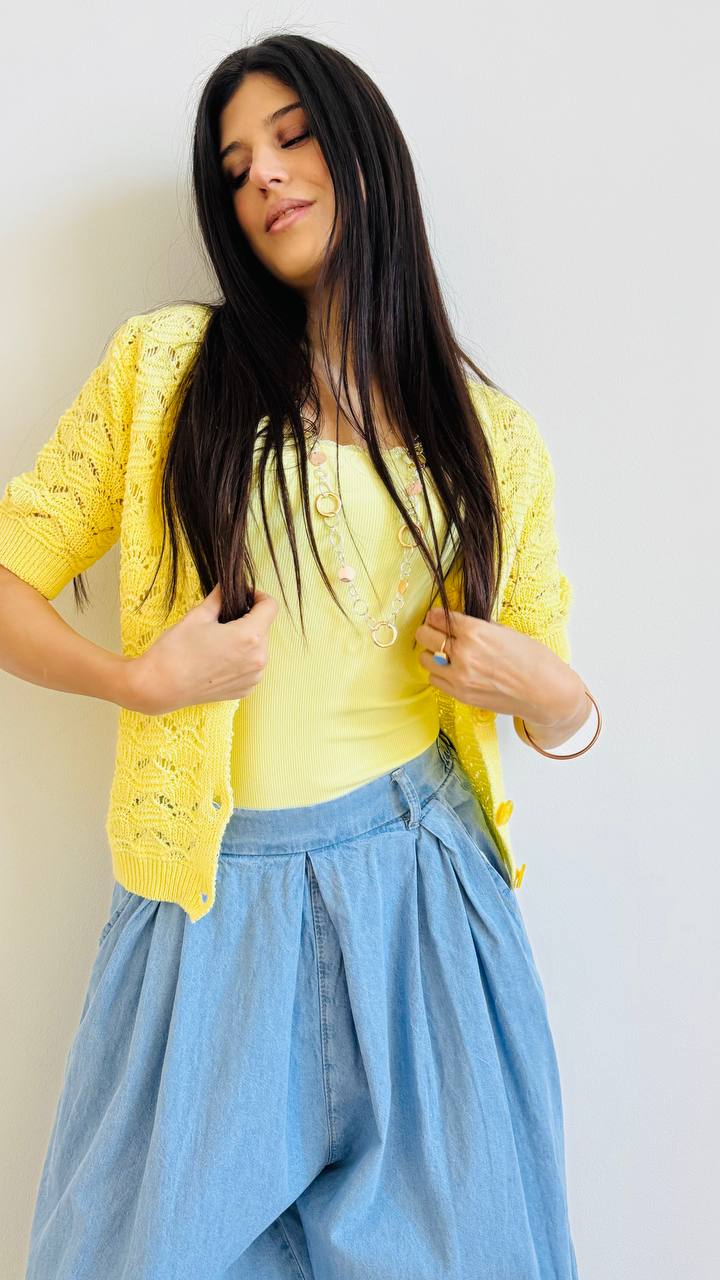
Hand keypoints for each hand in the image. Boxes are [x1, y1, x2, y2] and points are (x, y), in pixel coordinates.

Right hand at [126, 585, 278, 715]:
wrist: (160, 686)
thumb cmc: (176, 650)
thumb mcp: (198, 615)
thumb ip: (219, 598)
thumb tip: (227, 586)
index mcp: (249, 636)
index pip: (270, 606)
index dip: (258, 596)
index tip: (244, 596)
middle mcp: (258, 659)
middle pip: (264, 628)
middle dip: (249, 619)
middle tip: (223, 618)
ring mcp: (253, 677)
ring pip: (259, 648)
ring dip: (246, 640)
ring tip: (219, 640)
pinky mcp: (245, 690)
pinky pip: (251, 667)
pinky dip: (241, 659)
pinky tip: (219, 658)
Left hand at [414, 606, 580, 725]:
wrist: (545, 693)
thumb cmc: (533, 660)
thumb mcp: (505, 632)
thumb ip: (478, 627)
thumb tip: (459, 623)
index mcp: (474, 632)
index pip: (438, 617)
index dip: (436, 615)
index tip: (437, 616)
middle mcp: (462, 654)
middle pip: (424, 636)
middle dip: (428, 630)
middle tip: (436, 631)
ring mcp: (459, 677)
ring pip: (425, 659)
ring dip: (431, 653)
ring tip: (444, 652)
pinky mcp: (460, 695)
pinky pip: (434, 680)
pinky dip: (439, 673)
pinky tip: (452, 669)